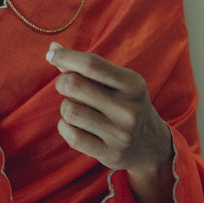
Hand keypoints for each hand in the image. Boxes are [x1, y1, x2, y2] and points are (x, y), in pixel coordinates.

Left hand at [46, 43, 171, 177]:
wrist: (151, 146)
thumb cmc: (124, 104)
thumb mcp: (116, 83)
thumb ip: (86, 67)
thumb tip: (52, 49)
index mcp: (132, 84)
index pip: (91, 64)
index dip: (66, 57)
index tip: (52, 55)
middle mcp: (128, 108)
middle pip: (74, 85)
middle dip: (62, 82)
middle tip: (66, 86)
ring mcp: (120, 133)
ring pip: (70, 111)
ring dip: (66, 107)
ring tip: (76, 108)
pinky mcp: (110, 153)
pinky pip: (72, 136)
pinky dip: (65, 127)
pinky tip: (74, 126)